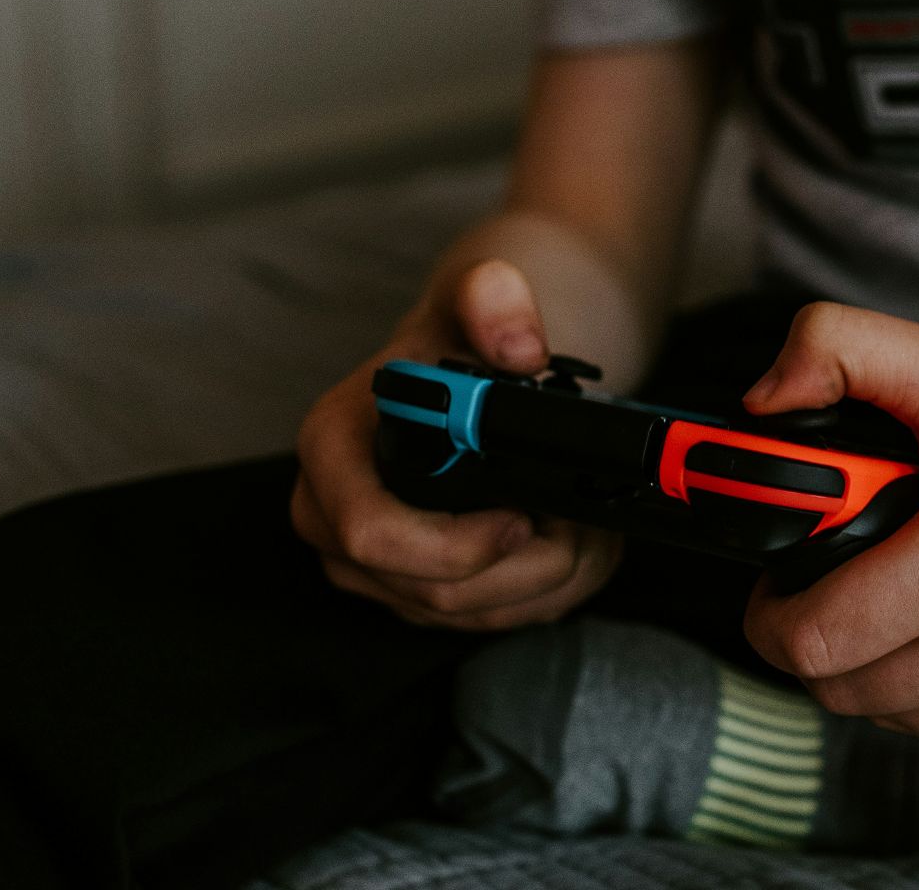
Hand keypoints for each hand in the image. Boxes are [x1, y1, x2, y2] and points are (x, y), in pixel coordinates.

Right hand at [293, 258, 622, 629]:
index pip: (372, 533)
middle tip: (581, 519)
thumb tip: (521, 348)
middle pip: (434, 591)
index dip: (455, 544)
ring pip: (474, 613)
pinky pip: (492, 619)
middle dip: (526, 564)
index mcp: (332, 451)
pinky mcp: (418, 595)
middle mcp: (335, 520)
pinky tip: (573, 540)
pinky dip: (549, 589)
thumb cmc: (459, 342)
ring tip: (586, 522)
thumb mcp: (476, 299)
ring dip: (549, 576)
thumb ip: (494, 300)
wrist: (469, 372)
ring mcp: (375, 568)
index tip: (524, 516)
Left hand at [742, 305, 918, 749]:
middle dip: (811, 639)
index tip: (777, 580)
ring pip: (884, 716)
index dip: (770, 613)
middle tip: (827, 584)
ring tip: (892, 597)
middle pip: (839, 688)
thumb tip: (759, 403)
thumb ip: (835, 348)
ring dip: (867, 667)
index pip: (815, 639)